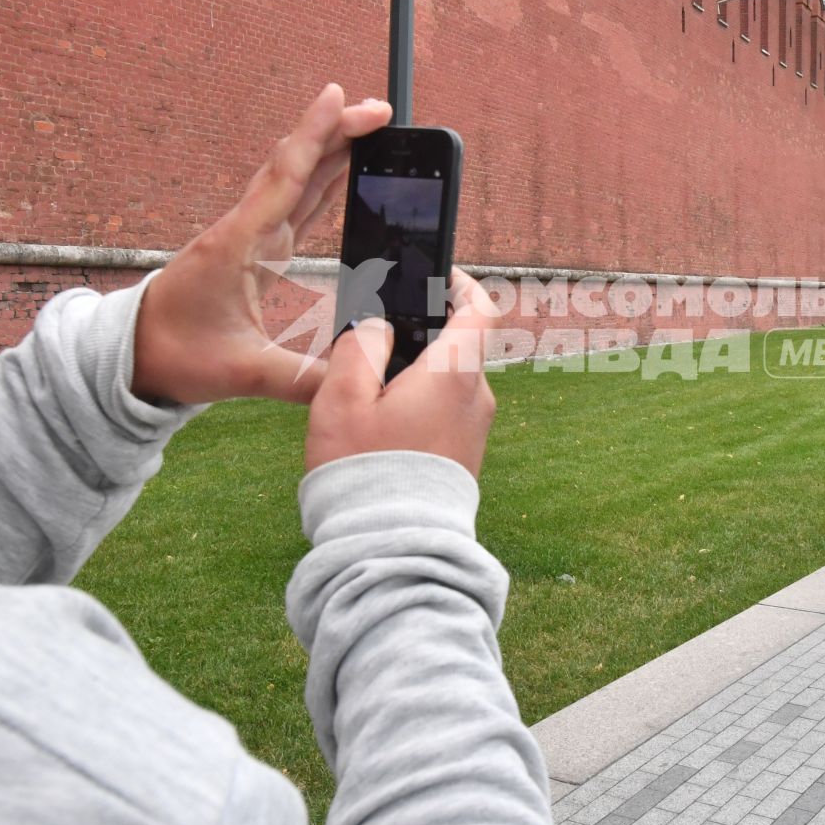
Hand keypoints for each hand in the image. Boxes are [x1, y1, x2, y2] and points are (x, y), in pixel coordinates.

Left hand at [132, 85, 390, 405]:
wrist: (134, 355)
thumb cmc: (176, 355)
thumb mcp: (238, 373)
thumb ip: (298, 379)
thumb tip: (352, 382)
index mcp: (240, 244)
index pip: (286, 177)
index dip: (314, 135)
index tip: (337, 95)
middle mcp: (246, 229)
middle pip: (299, 167)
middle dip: (339, 133)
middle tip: (381, 112)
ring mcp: (252, 237)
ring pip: (299, 181)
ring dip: (335, 153)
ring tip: (373, 130)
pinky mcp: (257, 251)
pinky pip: (296, 204)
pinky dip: (323, 182)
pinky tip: (343, 174)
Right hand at [305, 270, 497, 476]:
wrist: (390, 550)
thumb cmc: (364, 472)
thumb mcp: (343, 398)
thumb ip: (360, 346)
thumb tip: (377, 326)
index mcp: (455, 374)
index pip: (481, 310)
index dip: (461, 284)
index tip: (436, 275)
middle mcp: (477, 399)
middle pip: (456, 347)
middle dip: (417, 336)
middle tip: (371, 339)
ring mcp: (475, 431)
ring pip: (447, 383)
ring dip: (413, 376)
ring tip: (364, 392)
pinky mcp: (465, 459)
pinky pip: (444, 415)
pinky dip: (417, 407)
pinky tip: (377, 427)